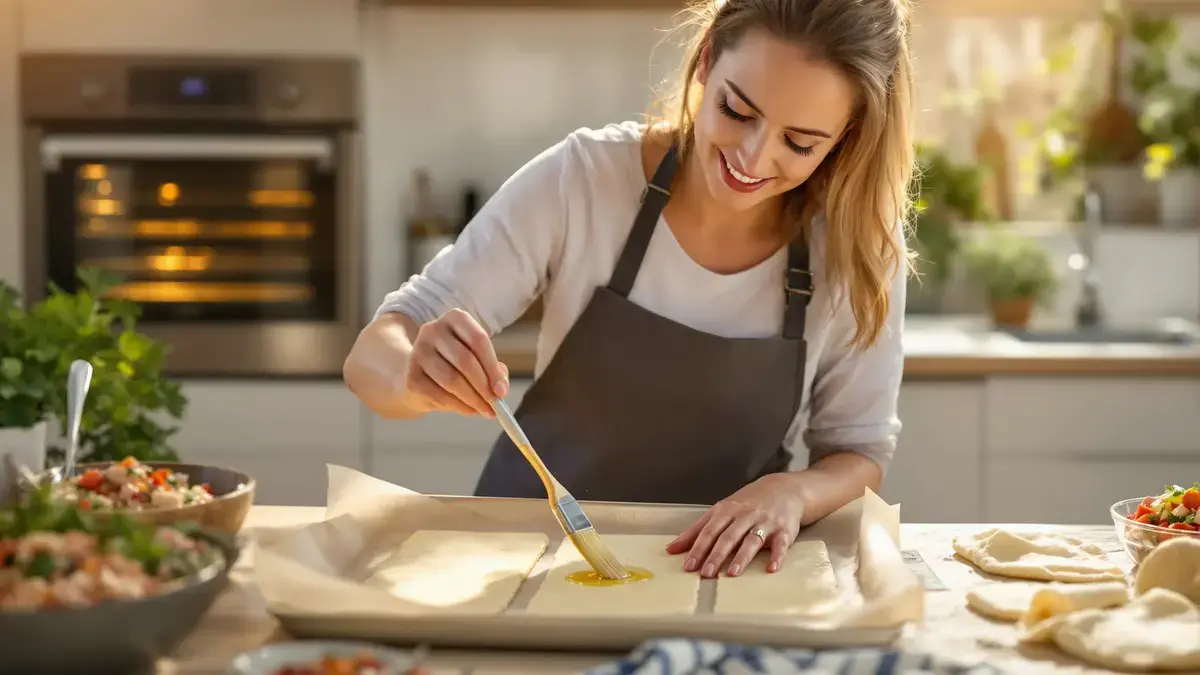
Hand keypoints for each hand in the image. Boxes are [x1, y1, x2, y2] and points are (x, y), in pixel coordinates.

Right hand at [405, 308, 508, 416]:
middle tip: (496, 404)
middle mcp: (433, 330)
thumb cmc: (454, 363)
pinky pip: (439, 395)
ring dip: (473, 399)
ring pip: (452, 379)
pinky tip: (468, 409)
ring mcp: (418, 352)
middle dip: (484, 386)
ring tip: (485, 409)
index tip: (502, 390)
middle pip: (465, 360)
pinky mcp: (411, 376)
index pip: (478, 339)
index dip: (492, 367)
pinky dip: (458, 406)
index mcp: (455, 318)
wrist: (417, 373)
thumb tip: (500, 386)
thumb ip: (493, 369)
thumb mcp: (477, 359)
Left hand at [666, 473, 805, 577]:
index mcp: (727, 510)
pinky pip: (780, 544)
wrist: (784, 489)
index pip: (709, 531)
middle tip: (706, 573)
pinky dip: (776, 556)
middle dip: (716, 555)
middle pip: (728, 536)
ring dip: (742, 557)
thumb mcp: (721, 511)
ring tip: (732, 573)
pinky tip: (771, 569)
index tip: (688, 565)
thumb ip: (697, 530)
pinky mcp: (784, 530)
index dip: (698, 548)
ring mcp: (765, 522)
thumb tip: (671, 549)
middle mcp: (745, 515)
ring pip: (752, 540)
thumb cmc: (747, 503)